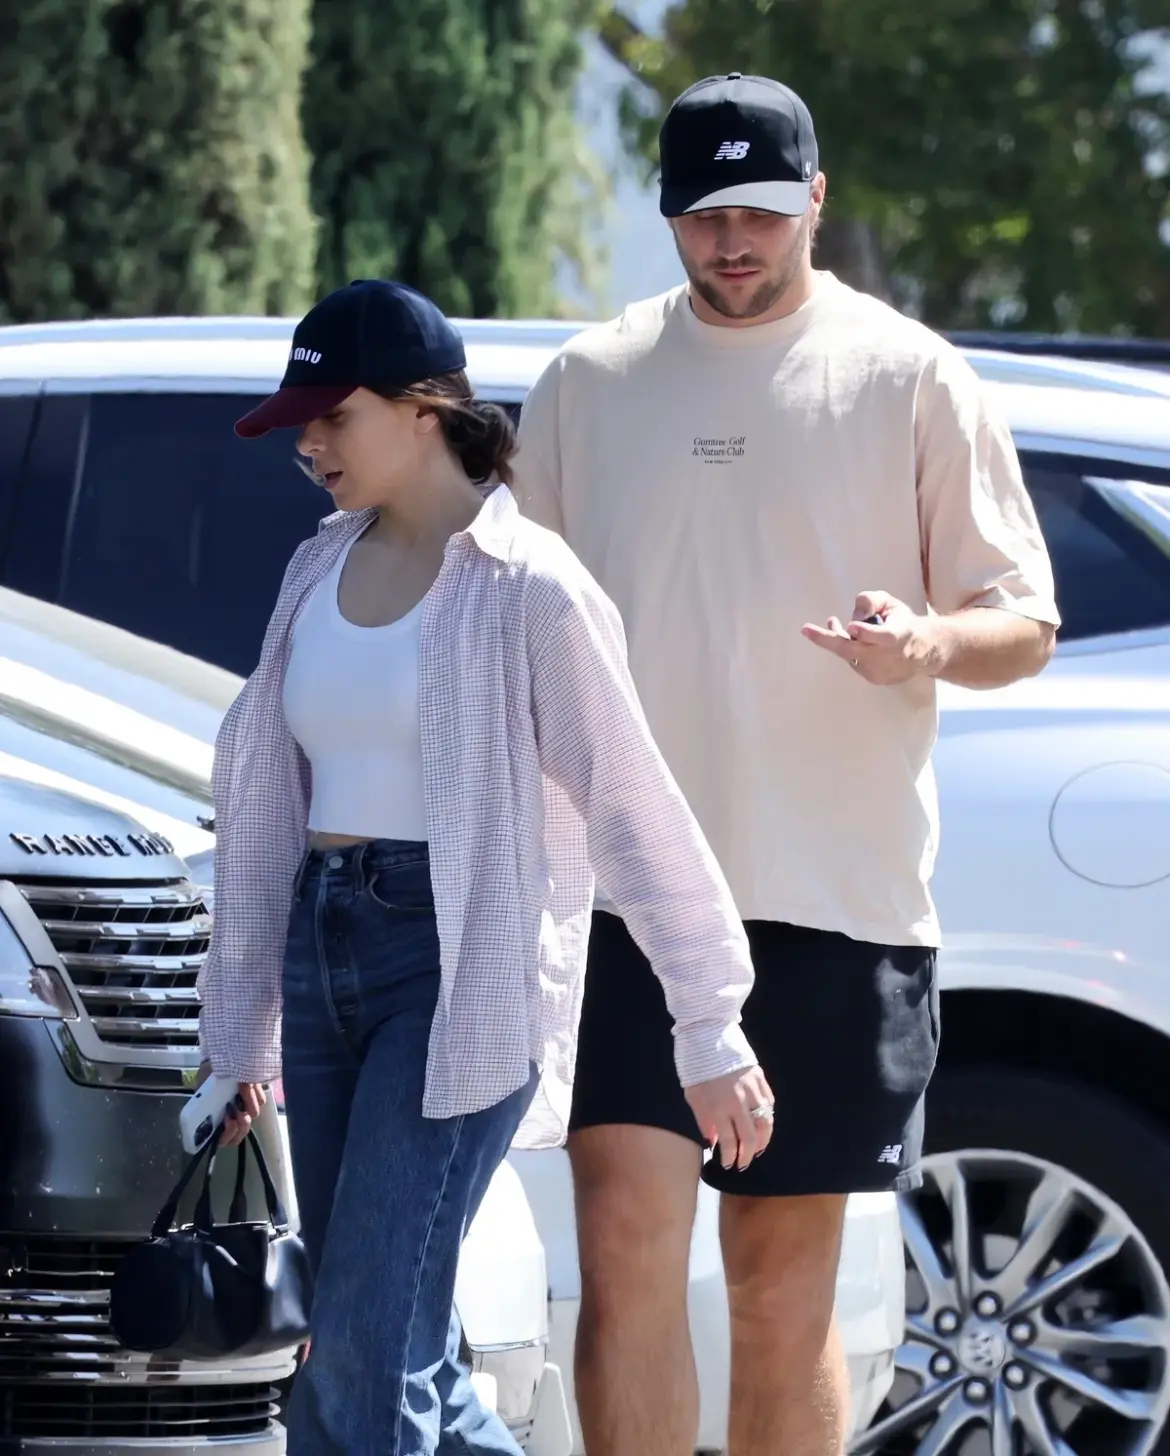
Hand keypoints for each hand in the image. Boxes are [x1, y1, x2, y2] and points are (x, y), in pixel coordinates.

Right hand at [195, 1060, 265, 1148]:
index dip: (228, 1134)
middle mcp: (232, 1116)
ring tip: (241, 1086)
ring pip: (253, 1114)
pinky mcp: (256, 1095)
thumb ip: (203, 1101)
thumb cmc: (208, 1075)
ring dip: (247, 1101)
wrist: (221, 1058)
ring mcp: (245, 1106)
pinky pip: (261, 1099)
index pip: (225, 1140)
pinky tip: (247, 1082)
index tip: (228, 1120)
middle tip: (240, 1112)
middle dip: (242, 1124)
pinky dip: (255, 1092)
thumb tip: (211, 1113)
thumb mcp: (201, 1089)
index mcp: (216, 1119)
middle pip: (242, 1131)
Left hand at [684, 1065, 774, 1171]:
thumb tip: (713, 1142)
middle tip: (744, 1164)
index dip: (730, 1157)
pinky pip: (769, 1102)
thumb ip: (704, 1120)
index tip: (729, 1165)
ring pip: (766, 1122)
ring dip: (764, 1139)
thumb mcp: (692, 1095)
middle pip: (751, 1136)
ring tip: (758, 1149)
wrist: (707, 1031)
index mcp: (718, 1106)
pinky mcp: (760, 1077)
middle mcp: (739, 1101)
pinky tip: (763, 1124)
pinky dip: (768, 1116)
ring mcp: (753, 1089)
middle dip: (749, 1154)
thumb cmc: (694, 1065)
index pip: (729, 1141)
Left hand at [801, 590, 937, 685]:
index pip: (884, 637)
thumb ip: (872, 602)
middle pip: (855, 651)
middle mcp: (890, 657)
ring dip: (837, 639)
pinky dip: (847, 649)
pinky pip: (853, 662)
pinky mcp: (874, 679)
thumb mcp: (891, 603)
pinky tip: (849, 637)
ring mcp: (881, 671)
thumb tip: (854, 616)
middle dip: (828, 640)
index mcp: (900, 635)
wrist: (924, 652)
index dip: (867, 633)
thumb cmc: (903, 623)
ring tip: (832, 622)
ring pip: (849, 655)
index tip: (851, 627)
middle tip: (807, 630)